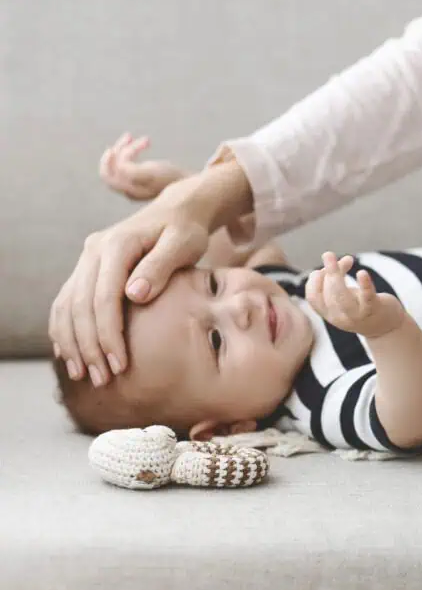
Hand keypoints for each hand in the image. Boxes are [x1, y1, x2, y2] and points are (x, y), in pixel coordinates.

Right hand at [50, 161, 251, 384]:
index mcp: (117, 244)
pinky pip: (67, 301)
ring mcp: (87, 259)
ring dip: (72, 342)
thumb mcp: (183, 245)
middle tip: (102, 379)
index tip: (120, 364)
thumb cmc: (187, 231)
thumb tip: (134, 295)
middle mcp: (94, 251)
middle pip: (81, 305)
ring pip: (68, 305)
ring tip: (83, 374)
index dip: (109, 334)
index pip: (104, 297)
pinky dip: (65, 329)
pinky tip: (71, 354)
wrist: (177, 210)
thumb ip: (160, 268)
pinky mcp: (88, 269)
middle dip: (89, 346)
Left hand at [99, 133, 186, 200]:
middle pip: (112, 168)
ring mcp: (136, 183)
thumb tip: (117, 166)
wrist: (190, 184)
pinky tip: (147, 142)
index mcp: (129, 189)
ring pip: (121, 163)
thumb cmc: (171, 178)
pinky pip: (131, 162)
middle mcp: (130, 189)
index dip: (108, 161)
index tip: (116, 147)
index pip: (109, 175)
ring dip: (129, 148)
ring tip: (145, 138)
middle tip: (129, 136)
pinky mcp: (144, 177)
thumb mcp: (151, 173)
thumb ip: (131, 171)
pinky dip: (136, 150)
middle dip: (119, 151)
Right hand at [305, 253, 403, 338]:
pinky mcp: (375, 308)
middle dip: (328, 272)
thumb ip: (337, 277)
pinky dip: (364, 284)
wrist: (386, 327)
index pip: (313, 297)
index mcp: (329, 314)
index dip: (314, 279)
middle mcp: (340, 317)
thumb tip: (334, 257)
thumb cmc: (361, 306)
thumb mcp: (345, 294)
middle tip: (329, 254)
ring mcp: (357, 315)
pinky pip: (367, 297)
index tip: (324, 268)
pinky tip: (362, 273)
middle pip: (327, 294)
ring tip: (344, 258)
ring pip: (342, 296)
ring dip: (337, 274)